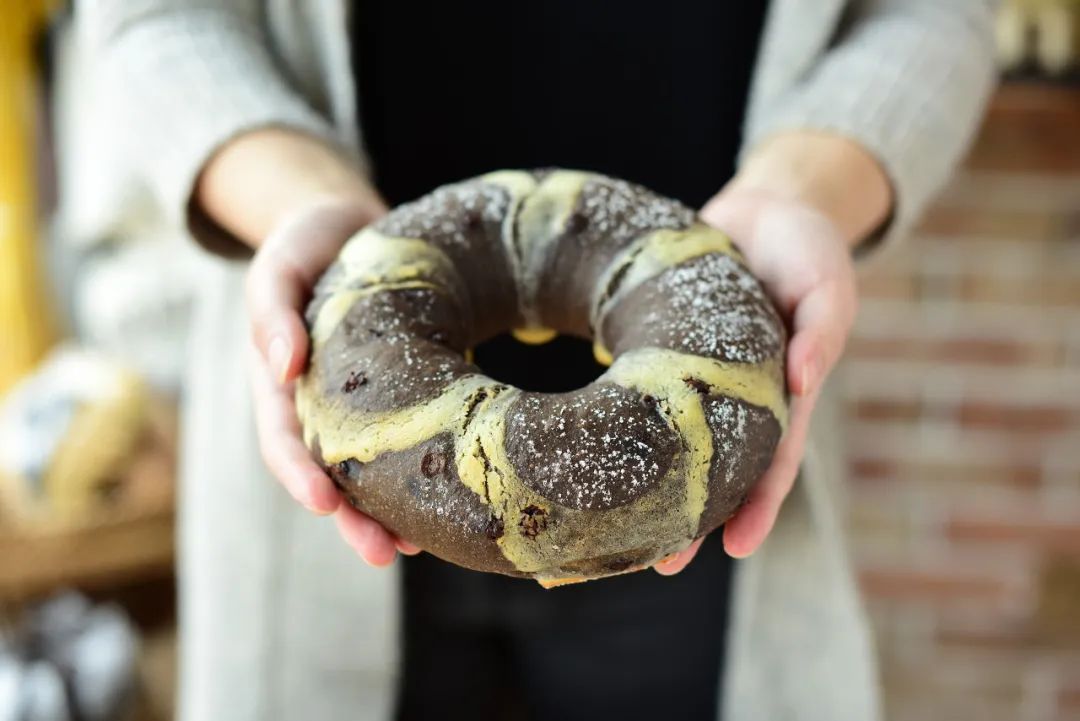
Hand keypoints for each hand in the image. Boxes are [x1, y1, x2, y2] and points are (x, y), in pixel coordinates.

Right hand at [246, 197, 421, 565]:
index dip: (300, 475)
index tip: (322, 504)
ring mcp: (360, 405)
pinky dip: (419, 474)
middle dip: (351, 520)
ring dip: (387, 514)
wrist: (346, 226)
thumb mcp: (278, 263)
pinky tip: (444, 500)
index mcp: (282, 384)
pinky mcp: (401, 393)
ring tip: (416, 547)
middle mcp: (320, 405)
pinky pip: (407, 441)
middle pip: (330, 475)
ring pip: (370, 472)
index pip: (284, 440)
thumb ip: (271, 310)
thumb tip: (281, 364)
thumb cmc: (305, 243)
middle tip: (383, 554)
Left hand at [653, 188, 857, 575]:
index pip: (773, 459)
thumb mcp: (826, 279)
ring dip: (652, 485)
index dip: (758, 505)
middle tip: (661, 563)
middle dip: (694, 517)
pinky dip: (621, 425)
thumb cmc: (805, 248)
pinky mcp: (661, 350)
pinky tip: (590, 453)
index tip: (739, 548)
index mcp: (780, 391)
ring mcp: (696, 377)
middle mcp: (736, 395)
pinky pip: (641, 394)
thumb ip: (823, 325)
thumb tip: (802, 375)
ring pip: (673, 441)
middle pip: (716, 467)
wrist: (764, 215)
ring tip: (618, 532)